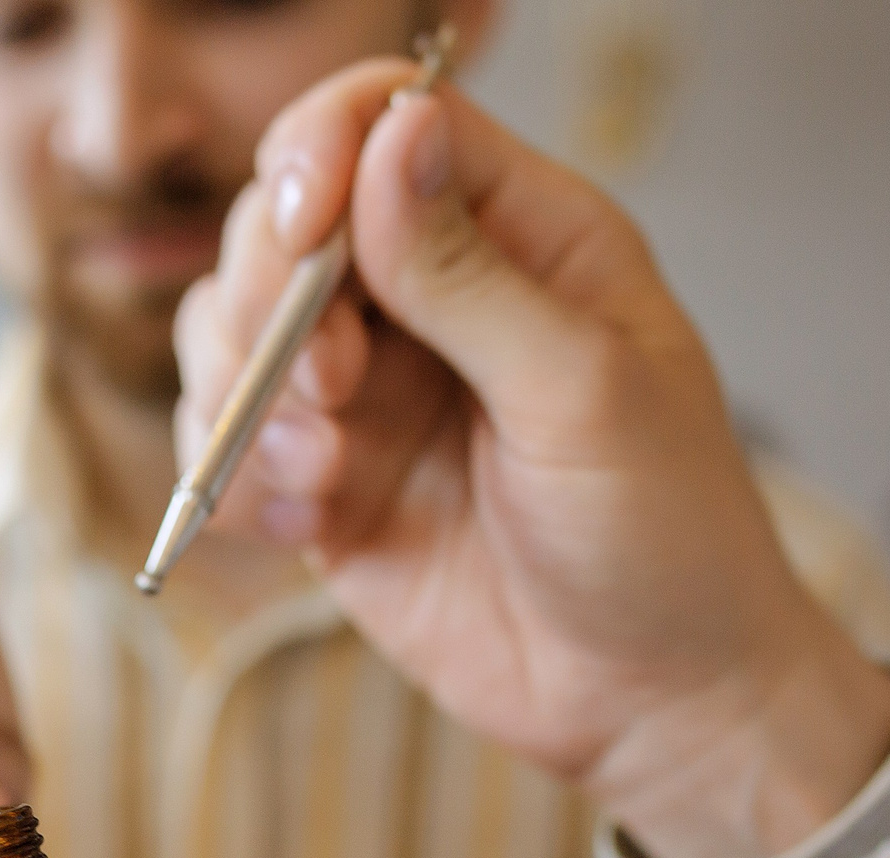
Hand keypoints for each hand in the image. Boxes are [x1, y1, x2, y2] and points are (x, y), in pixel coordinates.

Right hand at [177, 61, 889, 857]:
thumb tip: (391, 134)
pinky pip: (223, 446)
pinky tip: (309, 525)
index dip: (319, 152)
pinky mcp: (323, 484)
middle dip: (270, 298)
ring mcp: (368, 393)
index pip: (386, 122)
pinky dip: (237, 482)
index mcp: (523, 236)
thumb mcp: (583, 393)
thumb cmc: (666, 538)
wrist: (653, 702)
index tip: (303, 230)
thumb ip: (470, 273)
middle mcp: (430, 298)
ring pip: (228, 329)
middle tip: (329, 390)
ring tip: (323, 468)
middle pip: (280, 221)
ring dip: (242, 395)